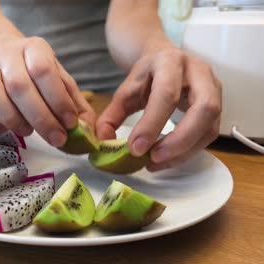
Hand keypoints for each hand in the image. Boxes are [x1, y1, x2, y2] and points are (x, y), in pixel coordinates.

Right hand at [0, 36, 95, 146]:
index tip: (70, 124)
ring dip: (13, 119)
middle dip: (40, 118)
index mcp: (34, 48)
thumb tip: (89, 133)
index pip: (43, 70)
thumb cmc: (38, 73)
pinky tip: (3, 129)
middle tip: (56, 138)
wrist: (4, 53)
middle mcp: (7, 55)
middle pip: (18, 85)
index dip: (57, 100)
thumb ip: (76, 105)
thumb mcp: (61, 80)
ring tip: (28, 131)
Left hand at [96, 47, 221, 170]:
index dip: (152, 123)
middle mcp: (198, 72)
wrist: (166, 61)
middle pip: (203, 109)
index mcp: (169, 62)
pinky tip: (168, 159)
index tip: (135, 148)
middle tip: (153, 158)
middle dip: (179, 140)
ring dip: (185, 150)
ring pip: (211, 125)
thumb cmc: (147, 77)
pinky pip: (210, 133)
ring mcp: (214, 89)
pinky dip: (189, 151)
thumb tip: (102, 142)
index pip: (166, 94)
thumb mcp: (125, 90)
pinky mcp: (219, 106)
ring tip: (157, 162)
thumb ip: (111, 115)